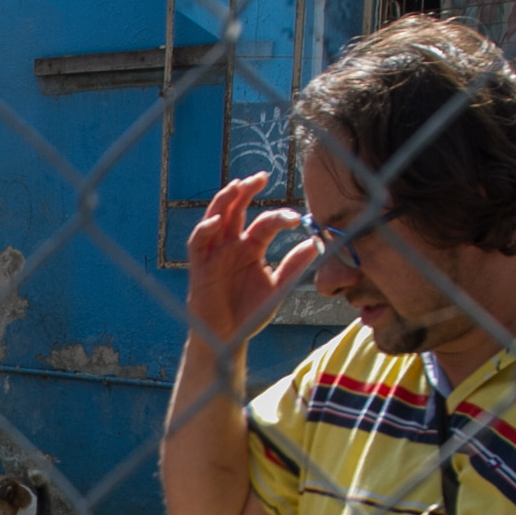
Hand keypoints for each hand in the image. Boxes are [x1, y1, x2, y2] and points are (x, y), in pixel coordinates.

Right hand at [184, 173, 321, 349]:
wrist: (229, 338)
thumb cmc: (250, 312)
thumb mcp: (277, 288)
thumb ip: (294, 266)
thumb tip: (317, 243)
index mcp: (251, 247)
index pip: (265, 223)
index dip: (280, 217)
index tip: (296, 218)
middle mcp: (232, 245)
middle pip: (237, 209)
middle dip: (247, 191)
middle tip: (262, 176)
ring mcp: (214, 254)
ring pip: (216, 218)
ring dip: (224, 200)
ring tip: (237, 186)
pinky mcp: (200, 268)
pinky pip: (198, 244)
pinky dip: (205, 230)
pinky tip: (217, 221)